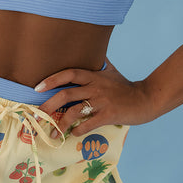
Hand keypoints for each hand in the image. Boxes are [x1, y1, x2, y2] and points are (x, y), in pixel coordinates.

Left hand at [36, 59, 156, 135]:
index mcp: (93, 75)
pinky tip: (73, 134)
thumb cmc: (125, 86)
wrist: (146, 98)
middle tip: (36, 115)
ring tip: (53, 133)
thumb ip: (98, 62)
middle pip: (66, 95)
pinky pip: (89, 124)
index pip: (69, 73)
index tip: (37, 88)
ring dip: (61, 124)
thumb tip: (90, 48)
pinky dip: (78, 130)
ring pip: (75, 112)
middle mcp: (95, 87)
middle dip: (48, 106)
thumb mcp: (111, 70)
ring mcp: (102, 101)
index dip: (52, 79)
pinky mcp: (109, 115)